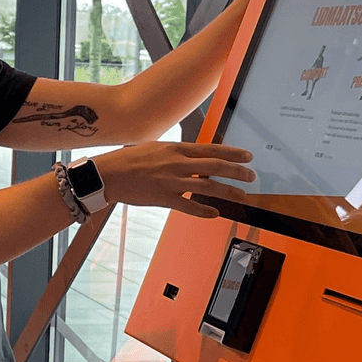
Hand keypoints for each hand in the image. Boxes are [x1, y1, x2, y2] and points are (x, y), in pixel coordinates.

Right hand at [95, 142, 255, 218]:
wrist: (109, 174)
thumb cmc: (129, 159)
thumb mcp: (156, 147)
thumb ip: (176, 153)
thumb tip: (193, 157)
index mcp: (176, 149)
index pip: (211, 149)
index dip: (233, 153)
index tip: (248, 156)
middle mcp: (177, 163)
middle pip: (215, 167)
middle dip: (237, 172)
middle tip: (252, 176)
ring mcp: (171, 181)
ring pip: (207, 186)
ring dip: (228, 192)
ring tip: (241, 196)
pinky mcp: (163, 198)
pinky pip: (189, 206)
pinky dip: (204, 211)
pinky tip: (215, 214)